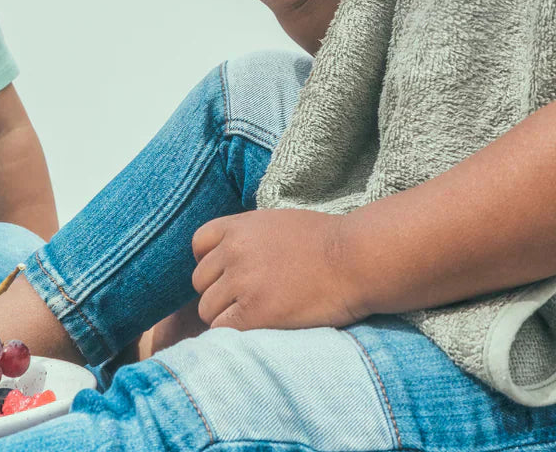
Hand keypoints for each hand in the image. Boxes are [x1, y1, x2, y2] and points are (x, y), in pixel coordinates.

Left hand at [190, 210, 365, 331]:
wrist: (356, 259)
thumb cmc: (328, 242)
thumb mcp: (281, 223)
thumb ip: (250, 237)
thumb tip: (226, 259)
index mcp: (242, 225)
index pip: (199, 243)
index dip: (212, 260)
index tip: (231, 270)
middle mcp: (235, 250)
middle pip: (201, 281)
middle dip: (221, 290)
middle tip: (252, 296)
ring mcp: (241, 282)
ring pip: (208, 308)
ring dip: (227, 314)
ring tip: (261, 312)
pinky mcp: (252, 313)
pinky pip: (222, 329)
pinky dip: (235, 332)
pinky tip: (262, 325)